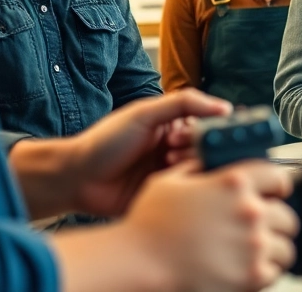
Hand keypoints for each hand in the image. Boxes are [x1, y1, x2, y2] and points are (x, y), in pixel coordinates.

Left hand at [67, 89, 232, 215]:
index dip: (209, 127)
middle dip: (197, 146)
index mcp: (174, 127)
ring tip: (167, 161)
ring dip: (189, 164)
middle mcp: (177, 150)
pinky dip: (185, 185)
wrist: (76, 178)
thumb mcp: (144, 114)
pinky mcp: (167, 198)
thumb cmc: (105, 142)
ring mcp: (172, 175)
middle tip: (174, 146)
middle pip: (209, 149)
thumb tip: (224, 107)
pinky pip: (190, 194)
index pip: (210, 125)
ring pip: (203, 171)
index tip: (199, 130)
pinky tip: (167, 179)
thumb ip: (184, 104)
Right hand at [121, 159, 298, 291]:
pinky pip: (275, 272)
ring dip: (272, 249)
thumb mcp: (171, 181)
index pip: (279, 177)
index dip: (277, 187)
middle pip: (286, 215)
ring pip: (285, 246)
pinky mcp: (252, 275)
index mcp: (234, 182)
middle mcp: (250, 210)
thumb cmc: (148, 225)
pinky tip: (247, 269)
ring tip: (254, 253)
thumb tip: (215, 164)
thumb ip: (201, 168)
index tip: (274, 195)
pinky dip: (265, 272)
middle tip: (259, 230)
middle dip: (274, 223)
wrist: (137, 264)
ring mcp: (253, 244)